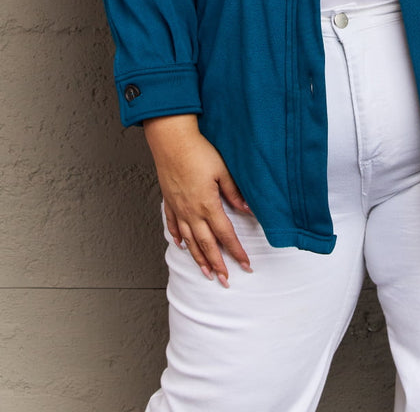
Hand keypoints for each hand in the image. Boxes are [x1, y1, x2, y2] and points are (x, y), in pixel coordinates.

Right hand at [143, 114, 252, 286]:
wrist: (171, 140)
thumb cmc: (198, 151)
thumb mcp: (223, 170)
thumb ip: (234, 192)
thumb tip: (248, 210)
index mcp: (208, 204)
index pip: (225, 235)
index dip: (236, 251)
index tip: (245, 266)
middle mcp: (192, 211)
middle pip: (206, 244)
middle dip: (218, 264)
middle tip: (226, 281)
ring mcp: (178, 208)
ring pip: (189, 240)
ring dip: (198, 259)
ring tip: (206, 274)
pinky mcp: (169, 201)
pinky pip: (174, 225)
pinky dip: (179, 238)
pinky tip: (182, 246)